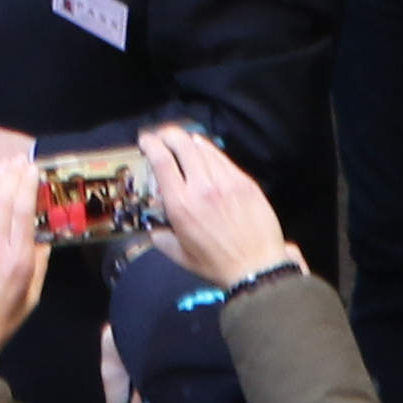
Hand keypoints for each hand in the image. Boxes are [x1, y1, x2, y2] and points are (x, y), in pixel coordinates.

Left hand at [0, 156, 46, 352]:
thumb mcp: (32, 296)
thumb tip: (43, 238)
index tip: (31, 169)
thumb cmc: (1, 320)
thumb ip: (39, 264)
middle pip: (4, 201)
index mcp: (19, 260)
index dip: (27, 186)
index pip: (23, 211)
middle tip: (16, 160)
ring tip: (1, 166)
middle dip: (11, 176)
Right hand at [140, 126, 288, 289]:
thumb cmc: (217, 264)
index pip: (161, 160)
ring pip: (203, 147)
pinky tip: (206, 155)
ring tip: (184, 145)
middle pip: (181, 143)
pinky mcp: (244, 181)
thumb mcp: (180, 256)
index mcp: (181, 205)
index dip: (150, 144)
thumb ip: (161, 239)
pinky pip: (222, 158)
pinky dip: (209, 152)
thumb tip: (153, 228)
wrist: (257, 267)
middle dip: (168, 134)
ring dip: (188, 141)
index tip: (145, 141)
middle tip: (162, 137)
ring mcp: (225, 181)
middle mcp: (202, 187)